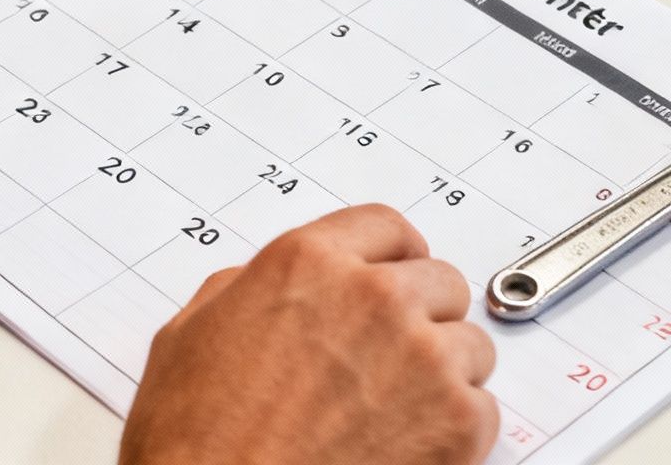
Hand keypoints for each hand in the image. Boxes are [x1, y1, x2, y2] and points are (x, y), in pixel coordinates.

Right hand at [119, 205, 496, 464]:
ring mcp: (422, 359)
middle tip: (391, 353)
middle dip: (421, 314)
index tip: (396, 273)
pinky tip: (406, 444)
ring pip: (470, 344)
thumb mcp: (187, 337)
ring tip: (395, 407)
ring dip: (443, 371)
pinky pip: (484, 408)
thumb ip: (240, 292)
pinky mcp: (455, 424)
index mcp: (307, 264)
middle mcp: (373, 298)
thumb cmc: (197, 441)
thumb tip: (260, 287)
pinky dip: (455, 429)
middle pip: (440, 281)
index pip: (386, 227)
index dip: (391, 256)